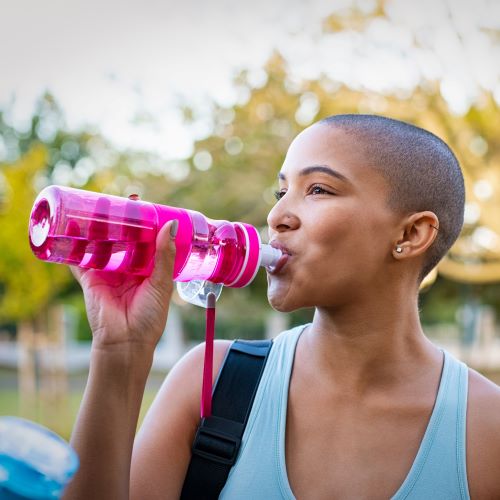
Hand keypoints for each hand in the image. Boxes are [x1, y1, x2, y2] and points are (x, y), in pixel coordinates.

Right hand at [71, 213, 177, 351]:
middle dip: (122, 220)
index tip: (145, 205)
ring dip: (100, 227)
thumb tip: (170, 225)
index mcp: (147, 269)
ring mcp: (107, 272)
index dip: (145, 224)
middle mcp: (127, 269)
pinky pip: (80, 259)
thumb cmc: (149, 318)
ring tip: (100, 205)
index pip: (145, 240)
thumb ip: (164, 255)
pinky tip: (73, 225)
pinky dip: (75, 244)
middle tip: (123, 200)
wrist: (126, 343)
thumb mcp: (161, 283)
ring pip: (102, 244)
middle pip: (123, 238)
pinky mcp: (89, 279)